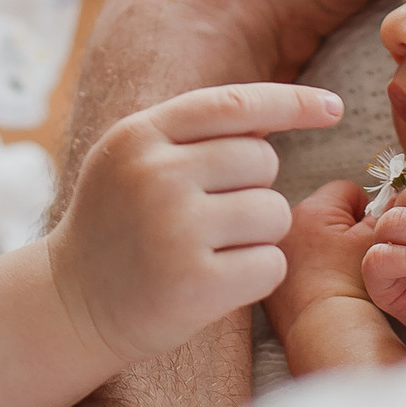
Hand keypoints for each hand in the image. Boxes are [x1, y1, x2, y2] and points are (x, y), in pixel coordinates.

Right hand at [48, 84, 344, 362]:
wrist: (70, 304)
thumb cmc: (118, 225)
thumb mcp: (134, 161)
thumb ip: (193, 134)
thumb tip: (273, 116)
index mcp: (140, 135)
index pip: (234, 103)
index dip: (292, 102)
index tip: (335, 107)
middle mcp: (157, 176)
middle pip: (262, 160)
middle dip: (254, 187)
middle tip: (212, 215)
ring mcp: (175, 231)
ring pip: (274, 213)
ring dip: (259, 233)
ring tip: (212, 248)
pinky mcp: (196, 285)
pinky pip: (271, 264)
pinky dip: (257, 274)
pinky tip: (217, 279)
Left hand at [263, 180, 376, 341]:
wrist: (327, 330)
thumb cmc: (353, 286)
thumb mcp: (377, 242)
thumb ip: (385, 214)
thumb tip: (393, 200)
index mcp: (313, 209)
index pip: (346, 190)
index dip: (366, 208)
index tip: (371, 232)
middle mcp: (286, 224)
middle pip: (325, 211)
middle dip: (342, 225)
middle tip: (356, 252)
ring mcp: (276, 251)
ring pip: (309, 235)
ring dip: (324, 245)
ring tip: (339, 270)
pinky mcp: (272, 277)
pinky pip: (296, 259)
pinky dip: (308, 267)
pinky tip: (322, 285)